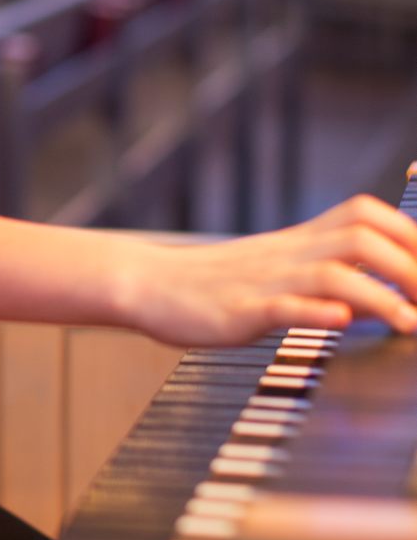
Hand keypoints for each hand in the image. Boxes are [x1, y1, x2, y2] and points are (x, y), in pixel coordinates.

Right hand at [130, 195, 416, 346]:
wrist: (148, 283)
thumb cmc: (214, 283)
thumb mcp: (276, 269)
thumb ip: (324, 270)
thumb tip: (376, 289)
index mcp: (300, 241)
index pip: (367, 216)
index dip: (409, 235)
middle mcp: (289, 253)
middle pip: (362, 237)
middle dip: (410, 266)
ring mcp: (265, 281)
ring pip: (332, 272)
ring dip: (379, 295)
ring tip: (410, 323)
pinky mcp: (239, 311)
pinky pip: (282, 307)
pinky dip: (315, 312)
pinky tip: (340, 320)